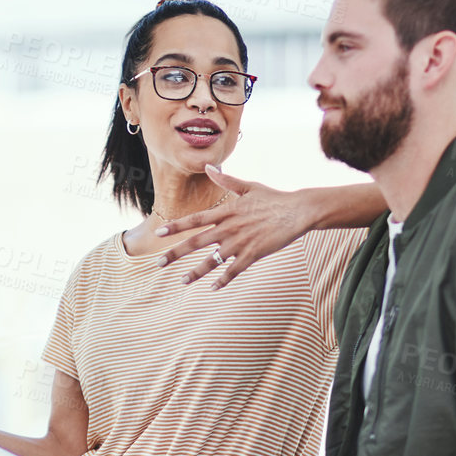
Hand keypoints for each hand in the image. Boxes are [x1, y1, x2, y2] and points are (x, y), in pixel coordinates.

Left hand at [155, 167, 311, 288]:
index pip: (195, 220)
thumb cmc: (273, 198)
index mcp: (226, 211)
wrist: (297, 211)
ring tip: (182, 281)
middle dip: (176, 253)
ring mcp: (240, 243)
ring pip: (212, 261)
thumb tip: (209, 167)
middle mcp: (229, 228)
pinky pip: (234, 271)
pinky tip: (213, 288)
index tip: (159, 233)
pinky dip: (223, 280)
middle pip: (196, 242)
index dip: (176, 226)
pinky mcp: (253, 254)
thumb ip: (225, 180)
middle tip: (159, 262)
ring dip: (195, 272)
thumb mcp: (248, 186)